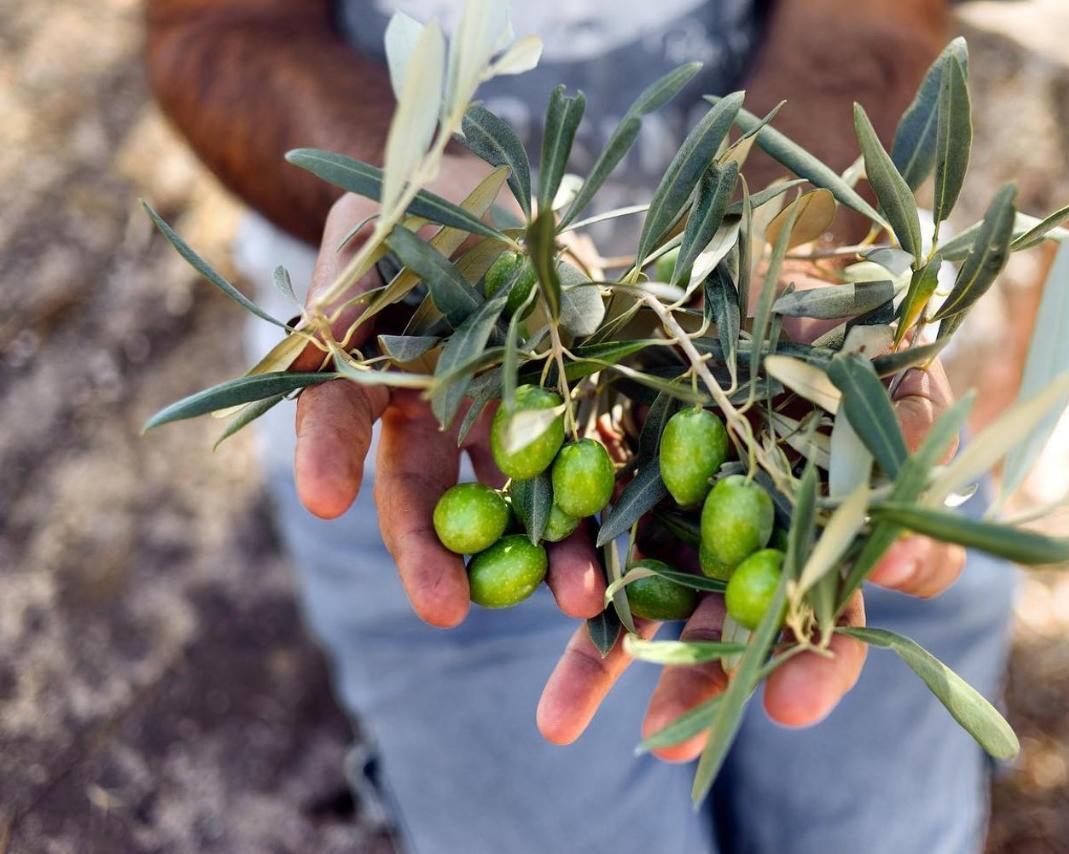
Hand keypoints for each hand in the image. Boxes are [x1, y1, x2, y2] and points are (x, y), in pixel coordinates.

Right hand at [291, 193, 605, 626]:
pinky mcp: (583, 409)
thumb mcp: (370, 232)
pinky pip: (600, 465)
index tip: (322, 499)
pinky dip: (619, 508)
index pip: (345, 431)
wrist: (501, 199)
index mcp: (381, 384)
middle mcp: (446, 421)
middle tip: (447, 611)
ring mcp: (518, 423)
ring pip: (527, 503)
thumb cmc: (419, 209)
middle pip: (437, 502)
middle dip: (441, 560)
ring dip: (552, 557)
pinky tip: (642, 548)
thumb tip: (319, 338)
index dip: (329, 461)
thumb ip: (343, 286)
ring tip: (579, 600)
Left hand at [536, 264, 964, 749]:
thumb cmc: (850, 328)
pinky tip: (531, 621)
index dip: (812, 667)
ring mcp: (679, 517)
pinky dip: (558, 573)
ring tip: (564, 724)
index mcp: (821, 540)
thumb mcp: (895, 380)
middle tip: (671, 743)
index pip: (828, 623)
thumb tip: (903, 560)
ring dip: (606, 662)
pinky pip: (582, 533)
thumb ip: (909, 460)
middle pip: (727, 634)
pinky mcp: (616, 481)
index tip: (784, 704)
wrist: (764, 268)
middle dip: (699, 689)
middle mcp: (749, 544)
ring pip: (647, 601)